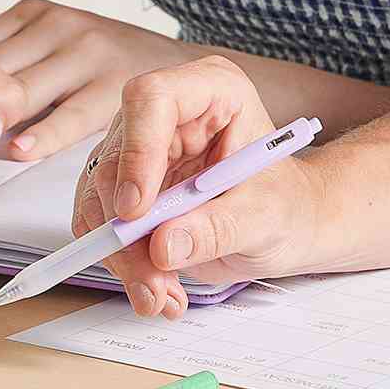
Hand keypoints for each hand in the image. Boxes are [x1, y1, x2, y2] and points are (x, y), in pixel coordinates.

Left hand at [0, 0, 185, 160]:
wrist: (184, 67)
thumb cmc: (104, 62)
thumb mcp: (53, 43)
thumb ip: (6, 62)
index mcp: (34, 13)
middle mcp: (59, 26)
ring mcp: (88, 53)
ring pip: (21, 92)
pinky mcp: (114, 85)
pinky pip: (69, 116)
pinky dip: (41, 135)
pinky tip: (19, 151)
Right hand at [71, 56, 325, 318]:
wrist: (289, 224)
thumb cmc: (288, 205)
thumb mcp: (266, 218)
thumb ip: (218, 229)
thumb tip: (162, 247)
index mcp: (212, 91)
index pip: (152, 99)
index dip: (137, 152)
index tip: (136, 212)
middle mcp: (168, 114)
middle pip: (118, 158)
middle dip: (126, 230)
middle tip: (151, 281)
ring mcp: (142, 149)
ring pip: (100, 198)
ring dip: (123, 257)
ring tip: (161, 296)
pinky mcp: (127, 186)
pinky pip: (101, 223)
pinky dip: (122, 263)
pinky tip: (157, 288)